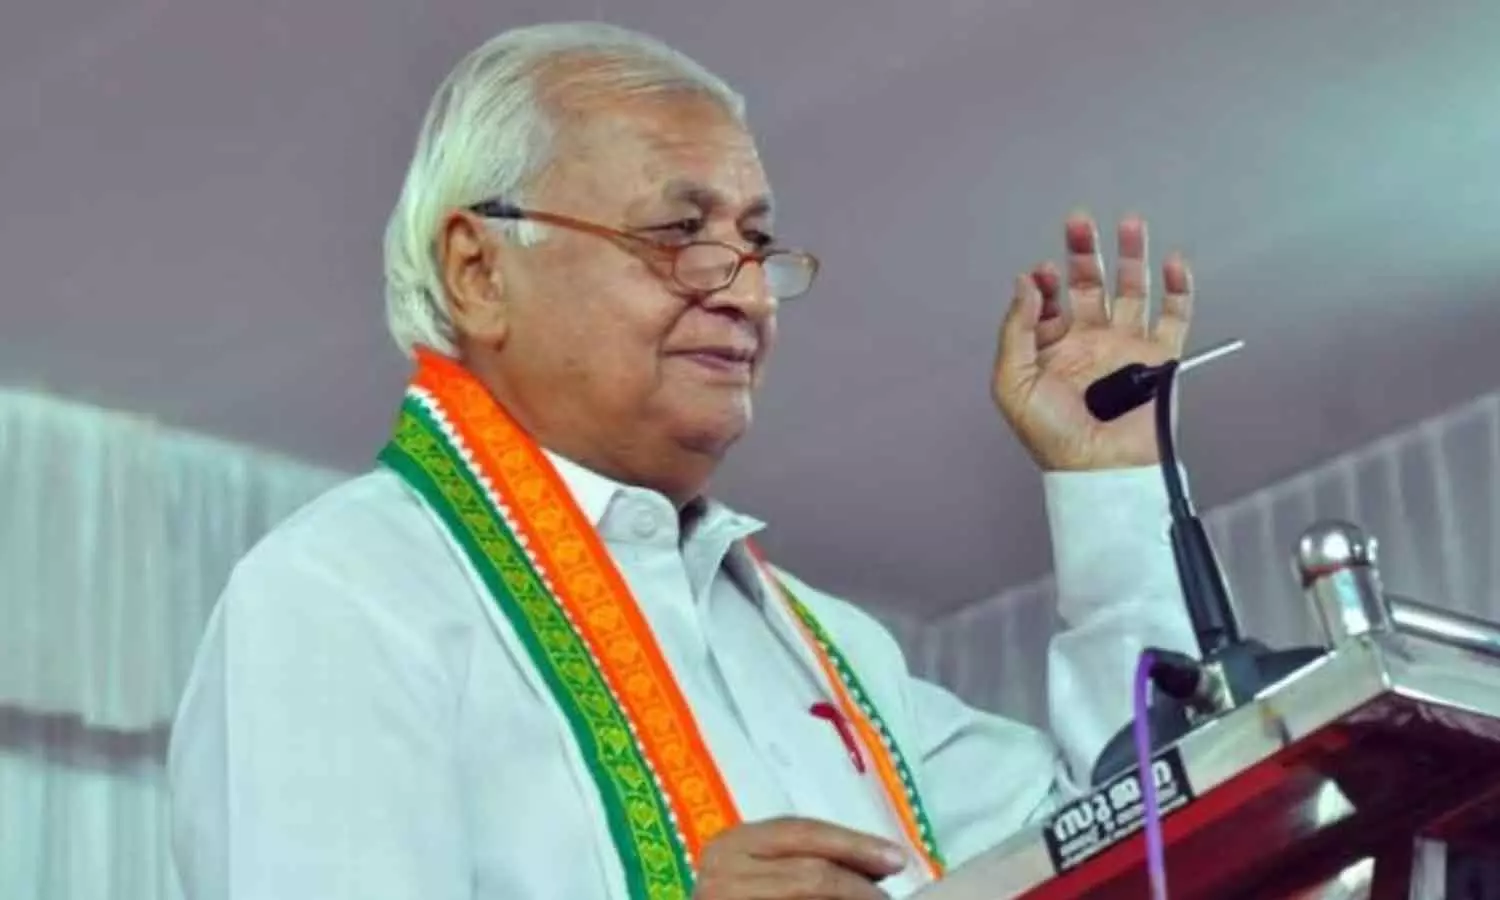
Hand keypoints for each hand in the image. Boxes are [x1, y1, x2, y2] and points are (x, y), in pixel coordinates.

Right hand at [693, 817, 906, 899]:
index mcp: (733, 843)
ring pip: (806, 892)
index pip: (803, 832)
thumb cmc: (742, 892)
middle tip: (889, 898)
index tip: (897, 858)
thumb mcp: (761, 867)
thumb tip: (879, 865)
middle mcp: (724, 871)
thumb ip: (806, 861)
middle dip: (859, 884)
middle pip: (809, 872)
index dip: (854, 844)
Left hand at [992, 213, 1194, 470]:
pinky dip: (1178, 288)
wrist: (1100, 467)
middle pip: (1089, 285)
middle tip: (1079, 222)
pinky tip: (1172, 262)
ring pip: (1133, 290)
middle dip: (1084, 252)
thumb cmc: (1054, 437)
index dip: (1045, 282)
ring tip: (1130, 223)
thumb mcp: (1013, 383)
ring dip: (1131, 257)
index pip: (1049, 302)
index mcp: (1053, 350)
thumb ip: (1016, 330)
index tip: (1043, 272)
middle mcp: (1090, 344)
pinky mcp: (1160, 358)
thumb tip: (1024, 284)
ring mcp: (1126, 348)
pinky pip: (1175, 316)